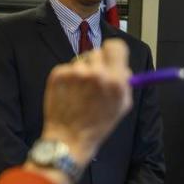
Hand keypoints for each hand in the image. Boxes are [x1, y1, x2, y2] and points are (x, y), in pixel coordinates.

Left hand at [41, 39, 132, 167]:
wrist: (70, 138)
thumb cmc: (97, 125)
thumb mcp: (122, 106)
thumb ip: (125, 83)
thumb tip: (123, 67)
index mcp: (116, 81)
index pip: (116, 46)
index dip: (113, 51)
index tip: (111, 57)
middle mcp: (97, 73)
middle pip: (98, 52)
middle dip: (98, 64)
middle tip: (94, 81)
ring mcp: (75, 73)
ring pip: (81, 61)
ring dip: (83, 71)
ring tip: (81, 92)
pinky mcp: (58, 74)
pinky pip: (67, 68)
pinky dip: (69, 78)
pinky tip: (70, 94)